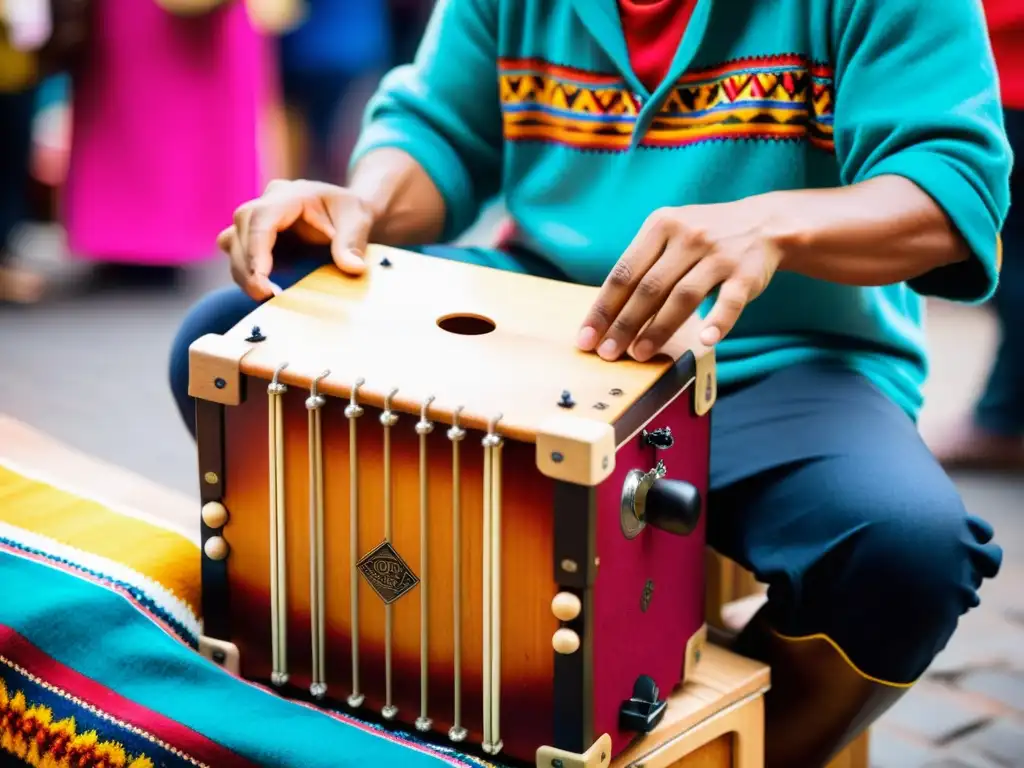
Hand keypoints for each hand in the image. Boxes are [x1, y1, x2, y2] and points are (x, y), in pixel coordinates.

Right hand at [218, 179, 376, 300]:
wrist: (345, 212)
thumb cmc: (350, 211)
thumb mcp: (358, 220)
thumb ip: (353, 242)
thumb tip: (353, 267)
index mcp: (289, 195)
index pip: (259, 218)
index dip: (255, 250)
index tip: (261, 280)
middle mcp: (266, 204)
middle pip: (240, 232)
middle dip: (247, 267)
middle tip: (264, 297)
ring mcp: (256, 220)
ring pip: (232, 244)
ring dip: (243, 273)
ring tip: (264, 297)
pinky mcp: (254, 237)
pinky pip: (239, 255)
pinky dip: (248, 274)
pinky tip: (266, 290)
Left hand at [577, 201, 784, 361]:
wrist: (764, 223)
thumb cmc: (703, 239)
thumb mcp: (669, 235)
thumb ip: (641, 265)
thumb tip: (606, 314)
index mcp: (660, 226)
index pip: (623, 273)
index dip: (603, 308)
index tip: (586, 338)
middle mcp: (688, 236)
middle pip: (648, 288)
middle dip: (624, 324)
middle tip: (608, 354)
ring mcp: (719, 254)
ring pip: (683, 296)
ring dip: (659, 329)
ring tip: (640, 354)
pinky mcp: (747, 273)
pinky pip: (730, 301)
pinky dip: (718, 321)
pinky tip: (705, 341)